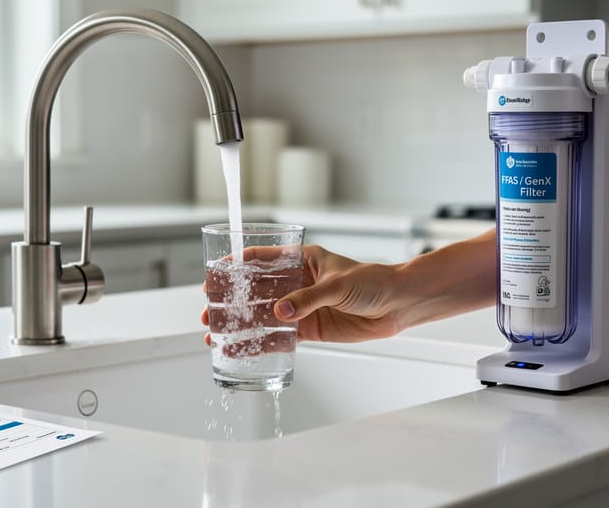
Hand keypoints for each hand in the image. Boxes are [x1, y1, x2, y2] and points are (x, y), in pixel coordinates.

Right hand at [202, 245, 405, 354]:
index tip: (215, 275)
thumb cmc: (374, 281)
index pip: (262, 259)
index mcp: (302, 260)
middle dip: (231, 301)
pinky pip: (280, 336)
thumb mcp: (338, 284)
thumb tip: (280, 313)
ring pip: (263, 316)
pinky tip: (242, 348)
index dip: (236, 267)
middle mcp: (297, 283)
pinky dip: (261, 342)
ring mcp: (301, 306)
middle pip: (256, 291)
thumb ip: (308, 299)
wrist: (399, 304)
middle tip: (209, 311)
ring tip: (215, 334)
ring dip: (240, 324)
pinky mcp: (310, 329)